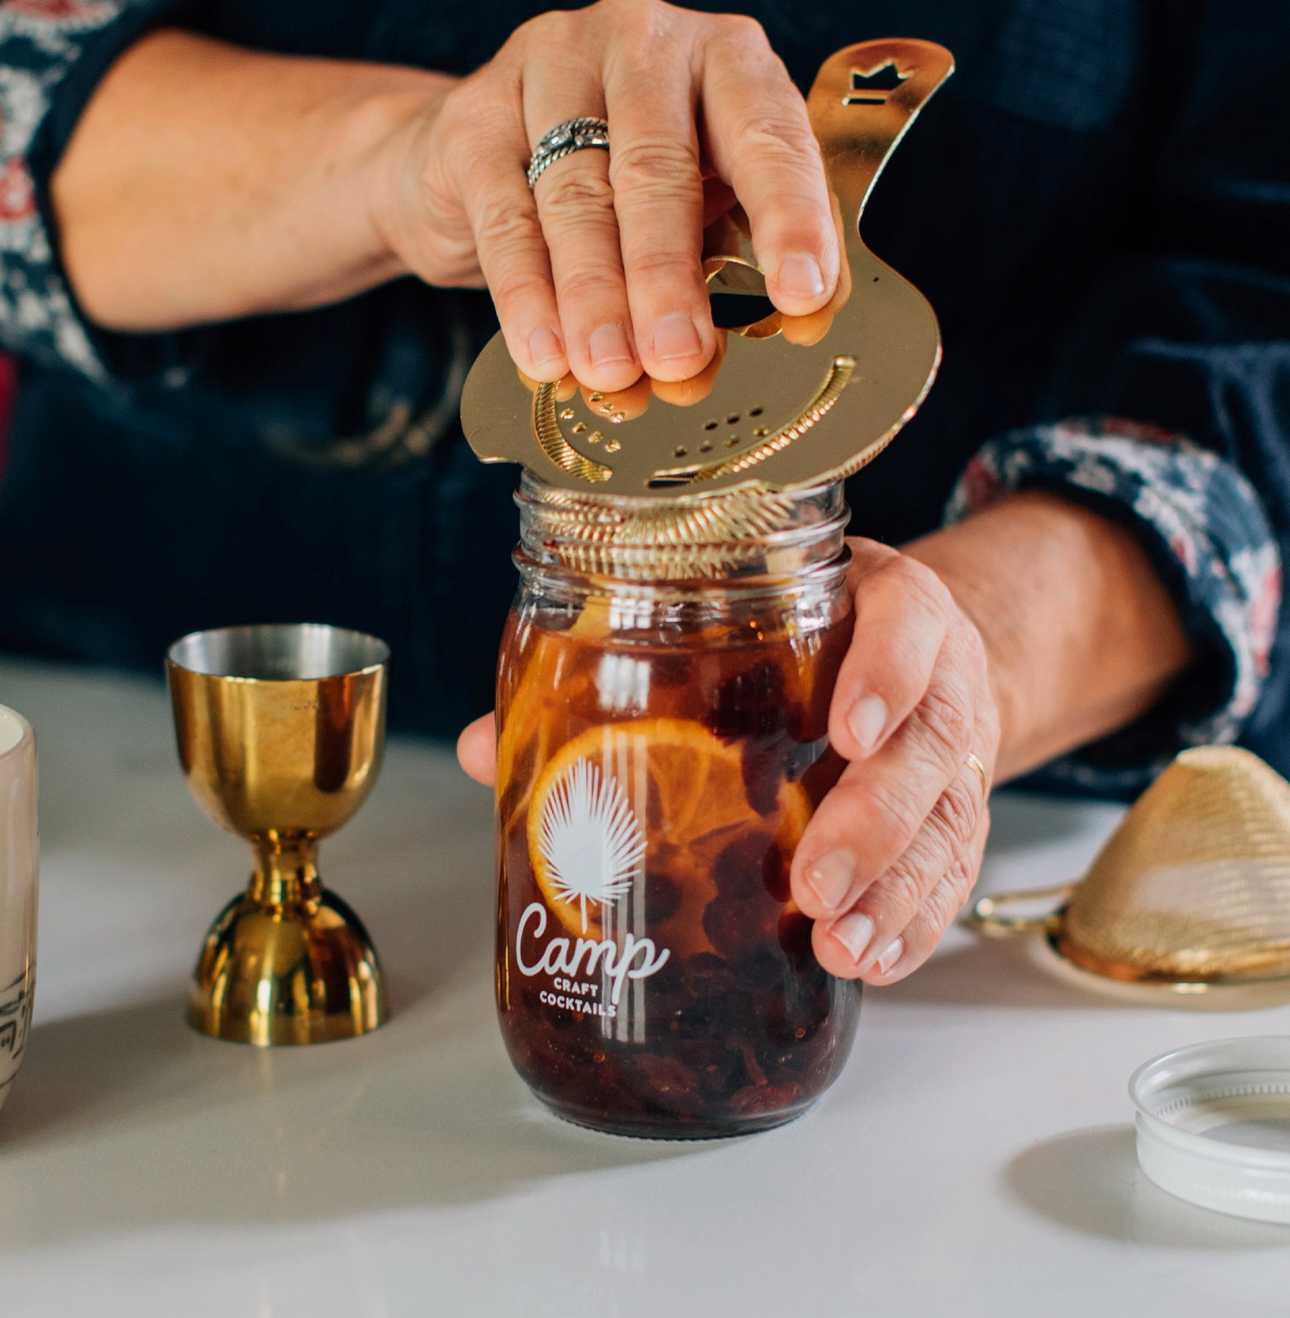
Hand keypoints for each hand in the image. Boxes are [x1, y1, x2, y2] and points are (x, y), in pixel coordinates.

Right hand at [374, 0, 839, 390]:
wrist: (484, 161)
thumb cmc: (623, 190)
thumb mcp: (705, 209)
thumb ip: (747, 259)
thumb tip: (795, 328)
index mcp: (726, 63)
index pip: (769, 137)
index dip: (790, 219)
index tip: (802, 298)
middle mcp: (643, 44)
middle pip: (658, 169)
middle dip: (669, 277)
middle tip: (678, 357)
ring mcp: (552, 68)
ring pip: (577, 196)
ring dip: (596, 298)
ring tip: (612, 372)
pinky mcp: (475, 117)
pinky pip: (505, 218)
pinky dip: (526, 296)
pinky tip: (545, 355)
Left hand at [457, 536, 999, 986]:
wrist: (917, 651)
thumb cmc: (808, 635)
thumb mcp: (741, 621)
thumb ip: (623, 671)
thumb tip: (484, 747)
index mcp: (880, 602)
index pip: (906, 617)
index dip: (887, 669)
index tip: (845, 730)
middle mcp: (935, 672)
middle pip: (932, 741)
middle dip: (878, 819)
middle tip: (814, 884)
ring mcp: (957, 745)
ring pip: (954, 818)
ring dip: (899, 891)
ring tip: (839, 945)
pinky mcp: (961, 809)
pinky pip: (958, 870)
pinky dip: (920, 921)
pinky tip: (874, 960)